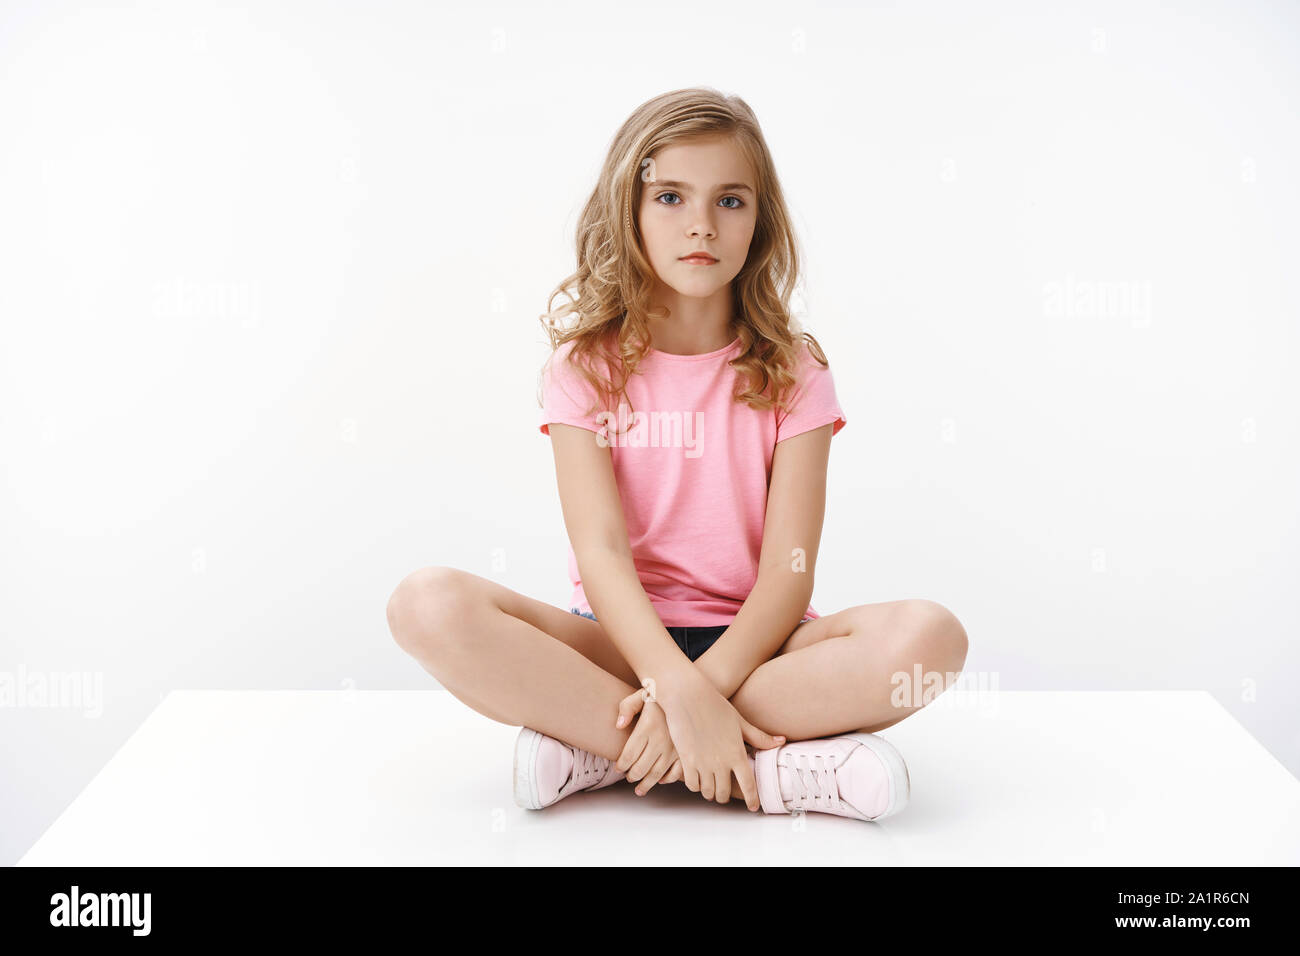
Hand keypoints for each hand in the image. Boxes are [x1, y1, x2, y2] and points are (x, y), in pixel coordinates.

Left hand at [614, 686, 677, 796]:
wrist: (688, 693)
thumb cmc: (662, 694)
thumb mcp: (641, 694)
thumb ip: (627, 707)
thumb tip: (619, 725)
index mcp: (647, 727)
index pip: (629, 755)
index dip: (621, 765)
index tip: (618, 768)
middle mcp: (661, 740)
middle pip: (641, 768)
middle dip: (632, 776)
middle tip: (628, 778)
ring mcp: (675, 748)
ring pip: (657, 774)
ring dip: (647, 784)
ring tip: (640, 789)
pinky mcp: (686, 751)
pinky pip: (677, 772)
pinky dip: (668, 779)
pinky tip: (662, 780)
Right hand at [653, 670, 785, 810]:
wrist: (688, 696)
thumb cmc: (715, 706)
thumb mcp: (740, 721)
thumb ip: (759, 737)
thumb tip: (781, 741)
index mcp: (736, 753)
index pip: (748, 785)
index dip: (752, 799)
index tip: (752, 806)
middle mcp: (720, 762)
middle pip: (724, 793)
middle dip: (725, 796)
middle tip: (725, 791)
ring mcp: (702, 763)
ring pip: (708, 792)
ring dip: (710, 792)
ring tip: (711, 786)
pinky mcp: (687, 761)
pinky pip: (692, 785)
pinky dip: (695, 786)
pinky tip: (697, 779)